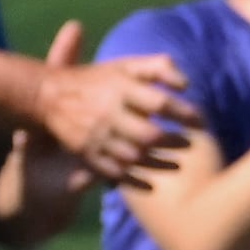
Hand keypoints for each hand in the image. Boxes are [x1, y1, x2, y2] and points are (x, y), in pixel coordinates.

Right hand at [25, 24, 197, 185]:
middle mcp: (109, 113)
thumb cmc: (98, 79)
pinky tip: (151, 184)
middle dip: (174, 142)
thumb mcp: (125, 65)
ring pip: (133, 157)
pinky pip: (113, 173)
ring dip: (159, 163)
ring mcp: (97, 137)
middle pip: (149, 134)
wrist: (49, 96)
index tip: (200, 121)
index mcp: (120, 89)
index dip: (184, 113)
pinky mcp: (86, 154)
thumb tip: (186, 84)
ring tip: (177, 165)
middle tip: (191, 144)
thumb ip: (158, 68)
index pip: (159, 103)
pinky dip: (134, 181)